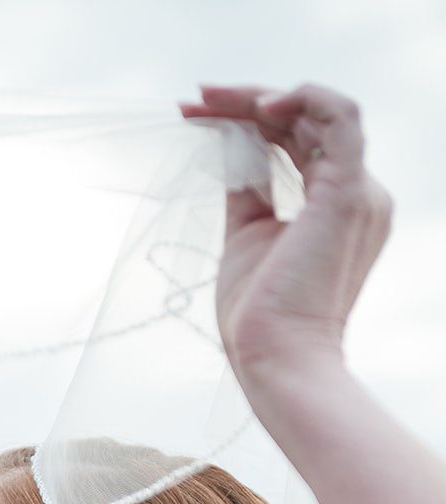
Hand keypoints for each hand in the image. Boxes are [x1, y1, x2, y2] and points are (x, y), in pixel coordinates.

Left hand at [178, 83, 392, 382]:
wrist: (275, 356)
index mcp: (333, 206)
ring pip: (317, 112)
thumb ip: (248, 194)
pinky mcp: (347, 193)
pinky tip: (258, 106)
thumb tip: (232, 155)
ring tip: (215, 99)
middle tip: (194, 101)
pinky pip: (339, 117)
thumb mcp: (245, 239)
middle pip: (303, 123)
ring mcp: (357, 192)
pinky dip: (301, 99)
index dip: (246, 121)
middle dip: (244, 104)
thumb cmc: (259, 317)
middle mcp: (354, 194)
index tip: (195, 115)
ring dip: (263, 98)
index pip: (295, 141)